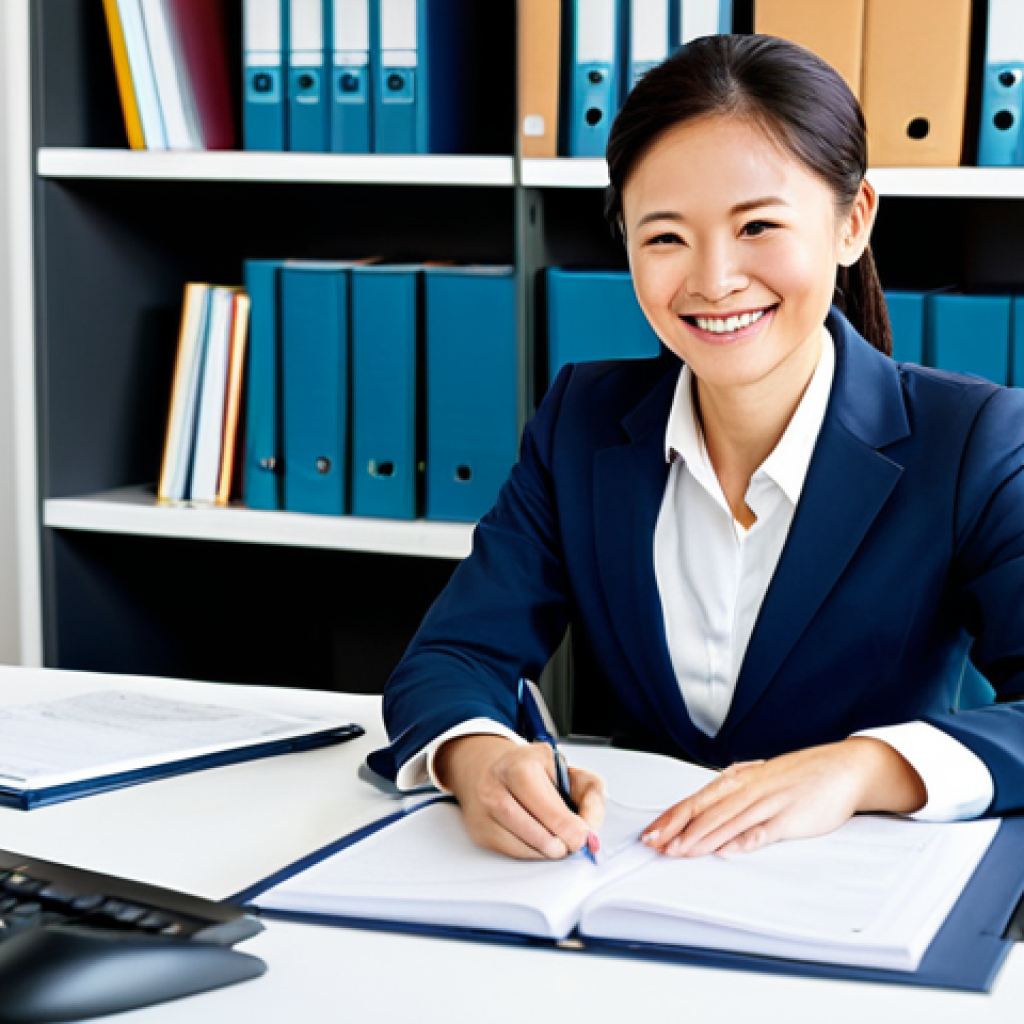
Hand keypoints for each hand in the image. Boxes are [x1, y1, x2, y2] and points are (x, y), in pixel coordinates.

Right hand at [434, 734, 604, 859]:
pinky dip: (530, 853)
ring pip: (519, 845)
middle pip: (530, 828)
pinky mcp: (479, 831)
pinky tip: (539, 843)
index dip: (570, 827)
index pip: (548, 807)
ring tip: (557, 844)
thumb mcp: (567, 769)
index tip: (584, 836)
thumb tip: (592, 828)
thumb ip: (590, 794)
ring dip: (545, 851)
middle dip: (557, 843)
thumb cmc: (530, 769)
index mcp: (520, 766)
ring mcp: (483, 810)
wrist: (490, 767)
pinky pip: (509, 852)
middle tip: (571, 845)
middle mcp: (495, 787)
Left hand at [641, 738, 926, 858]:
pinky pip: (762, 830)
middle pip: (705, 810)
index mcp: (738, 779)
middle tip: (654, 844)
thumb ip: (735, 802)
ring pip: (727, 821)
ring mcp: (768, 802)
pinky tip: (726, 850)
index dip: (671, 818)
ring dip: (700, 838)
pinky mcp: (789, 817)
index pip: (696, 800)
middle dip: (676, 829)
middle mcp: (748, 788)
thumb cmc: (799, 777)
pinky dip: (743, 840)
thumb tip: (707, 820)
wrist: (843, 768)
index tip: (651, 832)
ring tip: (679, 851)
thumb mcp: (760, 783)